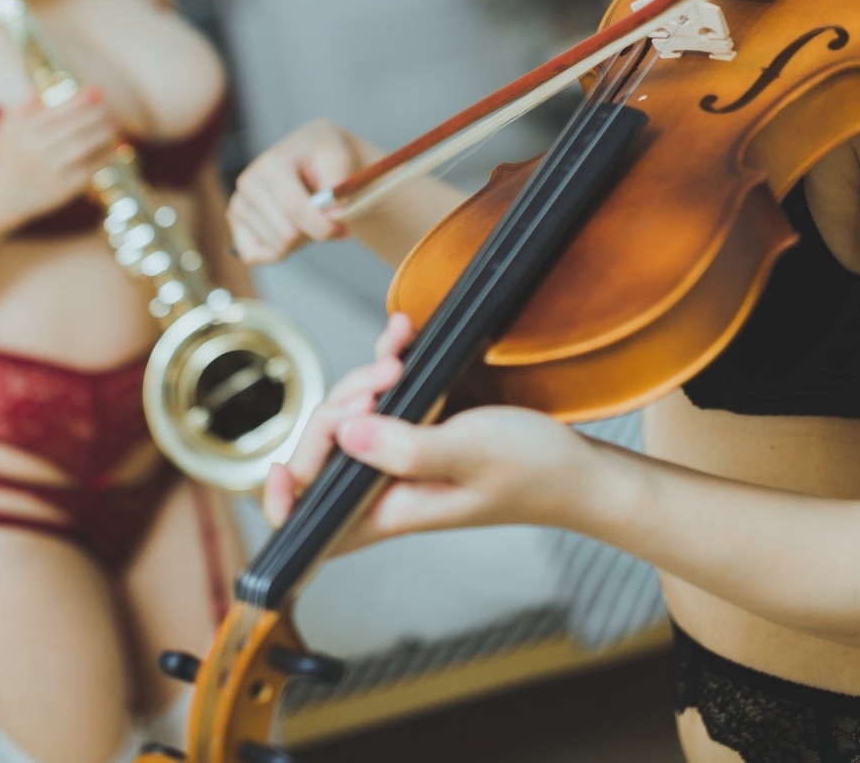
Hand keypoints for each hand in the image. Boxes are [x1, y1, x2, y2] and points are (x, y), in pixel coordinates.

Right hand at [0, 89, 115, 224]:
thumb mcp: (5, 128)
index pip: (59, 110)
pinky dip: (104, 156)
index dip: (81, 100)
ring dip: (104, 133)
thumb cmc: (5, 158)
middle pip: (75, 126)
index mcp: (23, 130)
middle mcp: (36, 149)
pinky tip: (113, 148)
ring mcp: (51, 170)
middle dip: (96, 114)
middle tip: (107, 109)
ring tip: (114, 126)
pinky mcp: (62, 189)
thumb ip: (23, 108)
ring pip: (85, 145)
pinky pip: (90, 168)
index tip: (96, 92)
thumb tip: (45, 91)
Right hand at [229, 119, 364, 263]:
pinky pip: (255, 256)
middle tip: (330, 221)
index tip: (344, 229)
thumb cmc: (325, 158)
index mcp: (271, 164)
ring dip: (301, 240)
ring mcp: (239, 204)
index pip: (295, 210)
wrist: (312, 155)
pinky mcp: (235, 224)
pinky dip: (279, 252)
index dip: (323, 227)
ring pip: (276, 248)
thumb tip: (333, 214)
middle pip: (287, 235)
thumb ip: (339, 186)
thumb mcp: (340, 159)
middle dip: (315, 234)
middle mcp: (248, 183)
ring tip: (309, 217)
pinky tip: (291, 229)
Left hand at [262, 313, 596, 549]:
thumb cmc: (534, 472)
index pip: (315, 524)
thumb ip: (406, 448)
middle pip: (324, 452)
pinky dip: (386, 361)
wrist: (579, 467)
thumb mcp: (469, 453)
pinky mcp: (419, 428)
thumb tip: (346, 434)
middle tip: (384, 381)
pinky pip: (384, 394)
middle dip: (340, 408)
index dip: (286, 500)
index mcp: (391, 511)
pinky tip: (401, 336)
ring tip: (401, 359)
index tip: (280, 468)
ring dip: (367, 377)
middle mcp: (387, 488)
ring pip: (351, 416)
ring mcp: (401, 457)